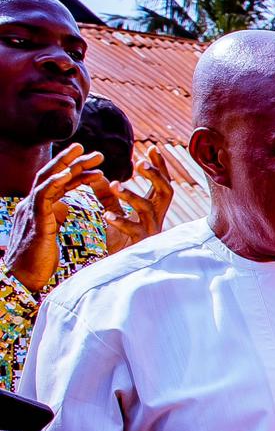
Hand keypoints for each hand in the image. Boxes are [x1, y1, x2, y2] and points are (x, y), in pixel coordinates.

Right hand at [3, 144, 105, 293]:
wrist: (22, 278)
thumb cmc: (37, 259)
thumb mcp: (50, 233)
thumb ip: (55, 217)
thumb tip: (63, 206)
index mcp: (40, 207)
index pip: (58, 183)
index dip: (75, 171)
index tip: (94, 162)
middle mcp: (33, 204)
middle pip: (54, 176)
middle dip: (73, 161)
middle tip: (96, 152)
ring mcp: (31, 209)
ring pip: (48, 180)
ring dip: (67, 164)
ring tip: (86, 153)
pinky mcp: (34, 218)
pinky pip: (43, 195)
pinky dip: (55, 182)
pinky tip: (68, 172)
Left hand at [96, 146, 178, 251]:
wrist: (122, 275)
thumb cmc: (121, 245)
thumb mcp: (115, 216)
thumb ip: (108, 198)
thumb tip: (96, 175)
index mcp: (153, 212)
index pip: (161, 185)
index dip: (160, 167)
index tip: (152, 149)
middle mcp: (156, 220)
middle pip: (166, 193)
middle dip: (156, 176)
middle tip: (139, 162)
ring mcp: (151, 233)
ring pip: (148, 209)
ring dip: (133, 195)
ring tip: (114, 184)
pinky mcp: (141, 246)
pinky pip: (133, 231)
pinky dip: (121, 221)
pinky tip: (107, 215)